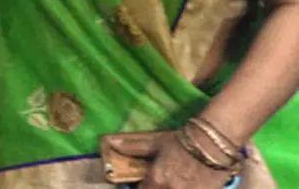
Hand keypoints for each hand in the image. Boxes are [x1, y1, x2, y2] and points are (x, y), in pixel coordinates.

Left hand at [105, 132, 234, 188]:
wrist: (213, 144)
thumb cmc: (181, 142)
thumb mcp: (155, 143)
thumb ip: (133, 147)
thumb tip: (111, 142)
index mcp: (156, 180)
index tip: (139, 184)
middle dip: (150, 188)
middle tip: (151, 182)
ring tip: (166, 183)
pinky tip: (181, 185)